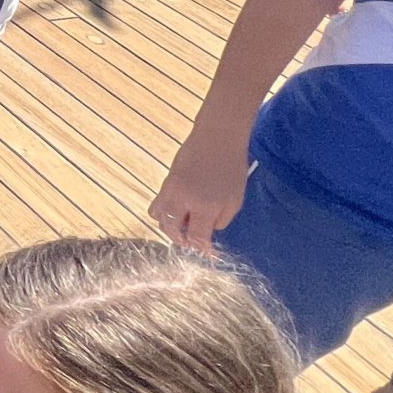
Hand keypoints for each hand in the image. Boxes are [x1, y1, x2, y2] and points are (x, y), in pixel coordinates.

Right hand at [149, 129, 250, 251]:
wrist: (217, 138)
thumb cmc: (232, 168)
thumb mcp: (236, 198)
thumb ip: (222, 220)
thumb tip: (209, 233)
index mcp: (206, 206)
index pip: (198, 238)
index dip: (203, 249)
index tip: (209, 254)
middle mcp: (185, 200)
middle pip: (173, 231)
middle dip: (182, 241)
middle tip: (192, 243)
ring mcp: (172, 190)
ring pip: (160, 219)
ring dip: (170, 228)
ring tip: (183, 228)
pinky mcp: (166, 181)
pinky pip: (157, 205)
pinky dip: (163, 214)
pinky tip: (176, 212)